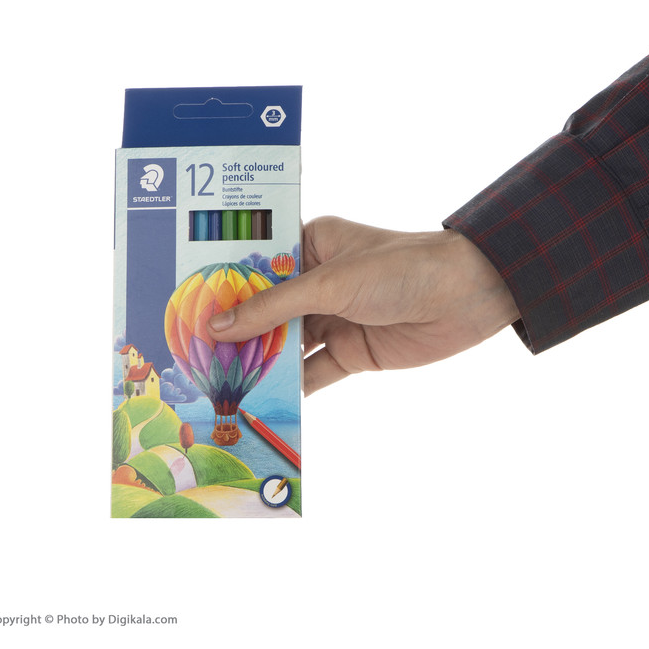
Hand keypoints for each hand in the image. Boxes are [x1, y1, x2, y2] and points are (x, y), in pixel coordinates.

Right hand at [208, 216, 519, 394]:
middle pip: (266, 310)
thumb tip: (217, 328)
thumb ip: (273, 307)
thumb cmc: (400, 268)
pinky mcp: (352, 352)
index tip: (182, 307)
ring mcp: (334, 318)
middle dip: (234, 333)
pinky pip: (313, 372)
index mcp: (311, 244)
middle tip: (188, 356)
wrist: (467, 296)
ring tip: (212, 385)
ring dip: (257, 364)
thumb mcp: (331, 283)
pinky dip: (290, 388)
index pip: (255, 264)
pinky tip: (257, 404)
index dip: (221, 286)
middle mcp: (318, 280)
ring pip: (286, 344)